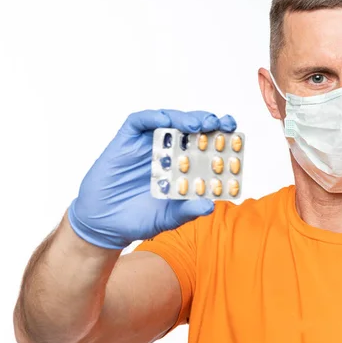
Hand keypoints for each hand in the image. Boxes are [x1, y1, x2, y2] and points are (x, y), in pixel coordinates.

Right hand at [67, 109, 236, 248]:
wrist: (105, 225)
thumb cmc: (140, 219)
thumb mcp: (169, 218)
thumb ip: (188, 210)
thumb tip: (210, 206)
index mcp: (185, 166)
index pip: (206, 144)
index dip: (221, 135)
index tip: (235, 132)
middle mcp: (169, 151)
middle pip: (191, 127)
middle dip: (208, 121)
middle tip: (220, 123)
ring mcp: (148, 144)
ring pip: (169, 120)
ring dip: (184, 118)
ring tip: (197, 124)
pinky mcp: (126, 141)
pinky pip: (138, 121)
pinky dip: (151, 117)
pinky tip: (163, 120)